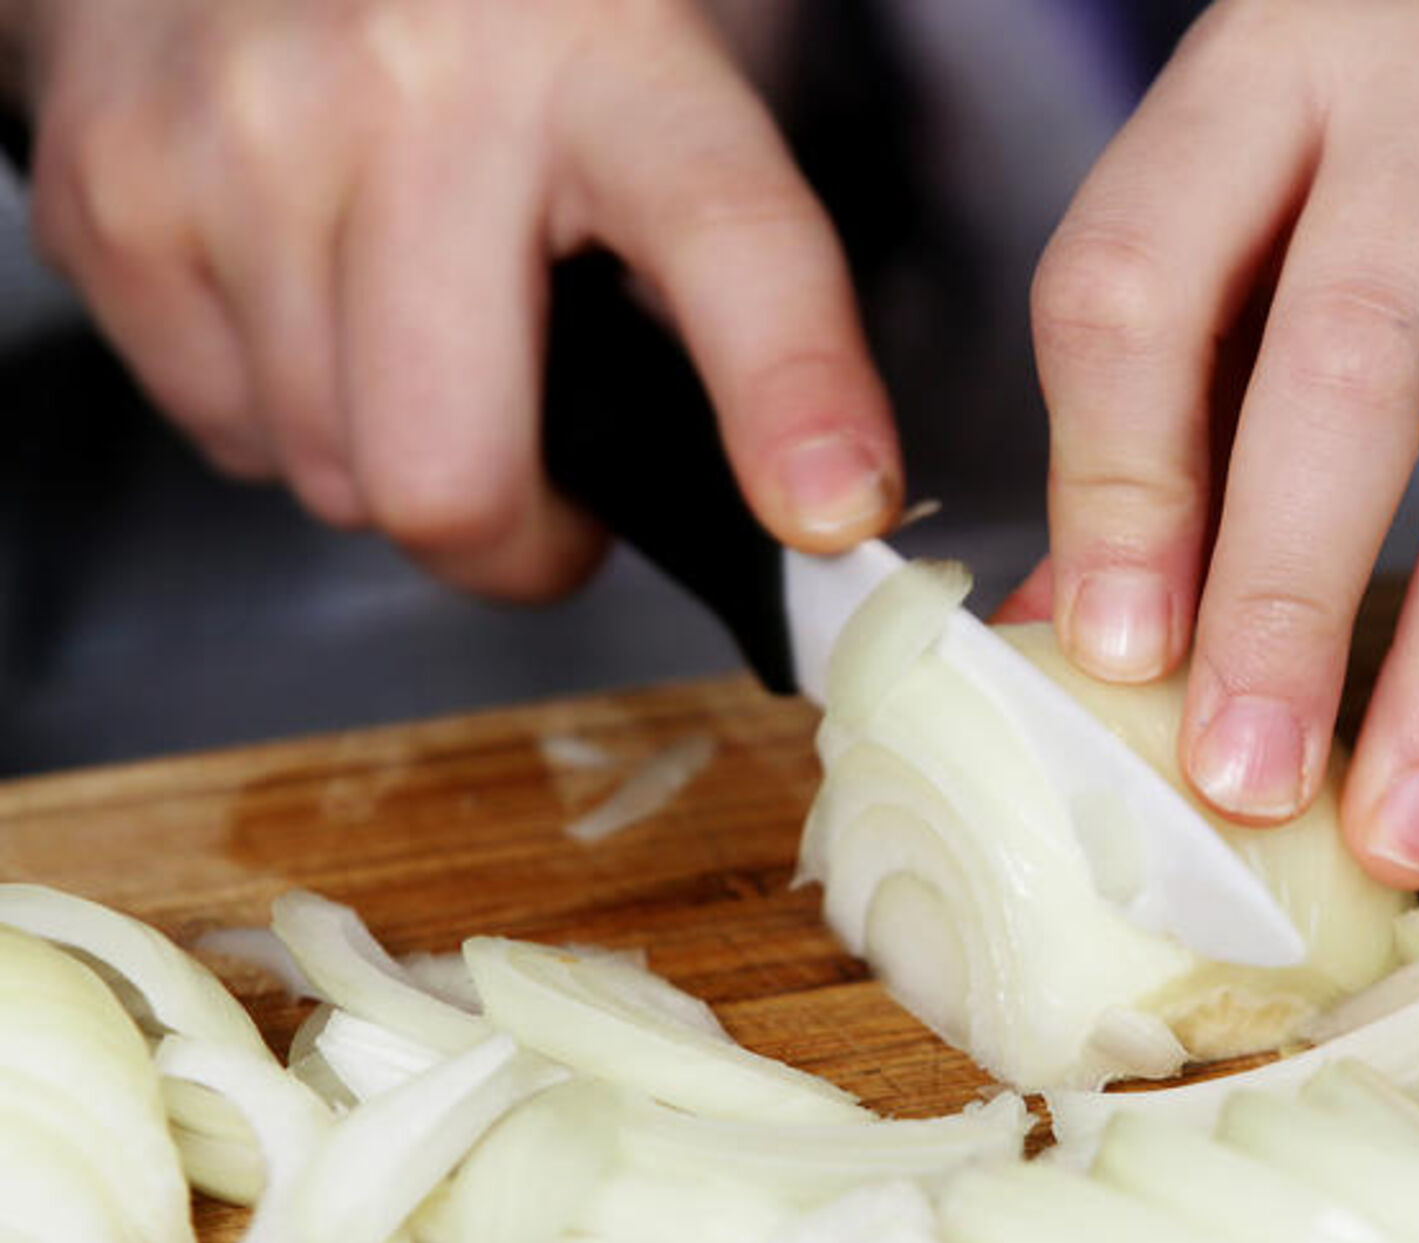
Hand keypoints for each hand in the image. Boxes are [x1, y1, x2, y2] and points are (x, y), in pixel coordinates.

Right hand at [18, 0, 899, 596]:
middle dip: (515, 541)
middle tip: (550, 495)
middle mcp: (415, 88)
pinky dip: (282, 411)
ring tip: (417, 337)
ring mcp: (241, 139)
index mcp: (610, 61)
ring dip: (392, 459)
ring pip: (333, 480)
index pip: (729, 235)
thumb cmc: (490, 37)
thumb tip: (802, 493)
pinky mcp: (112, 193)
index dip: (789, 390)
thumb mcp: (646, 99)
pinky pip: (227, 435)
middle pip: (449, 478)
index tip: (831, 508)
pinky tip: (308, 294)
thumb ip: (722, 281)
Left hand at [1032, 0, 1418, 887]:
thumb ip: (1170, 393)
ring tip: (1404, 825)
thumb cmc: (1401, 123)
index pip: (1141, 281)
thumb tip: (1081, 641)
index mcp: (1266, 61)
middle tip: (1250, 785)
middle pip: (1352, 364)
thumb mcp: (1256, 194)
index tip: (1117, 660)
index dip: (1116, 488)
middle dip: (1293, 601)